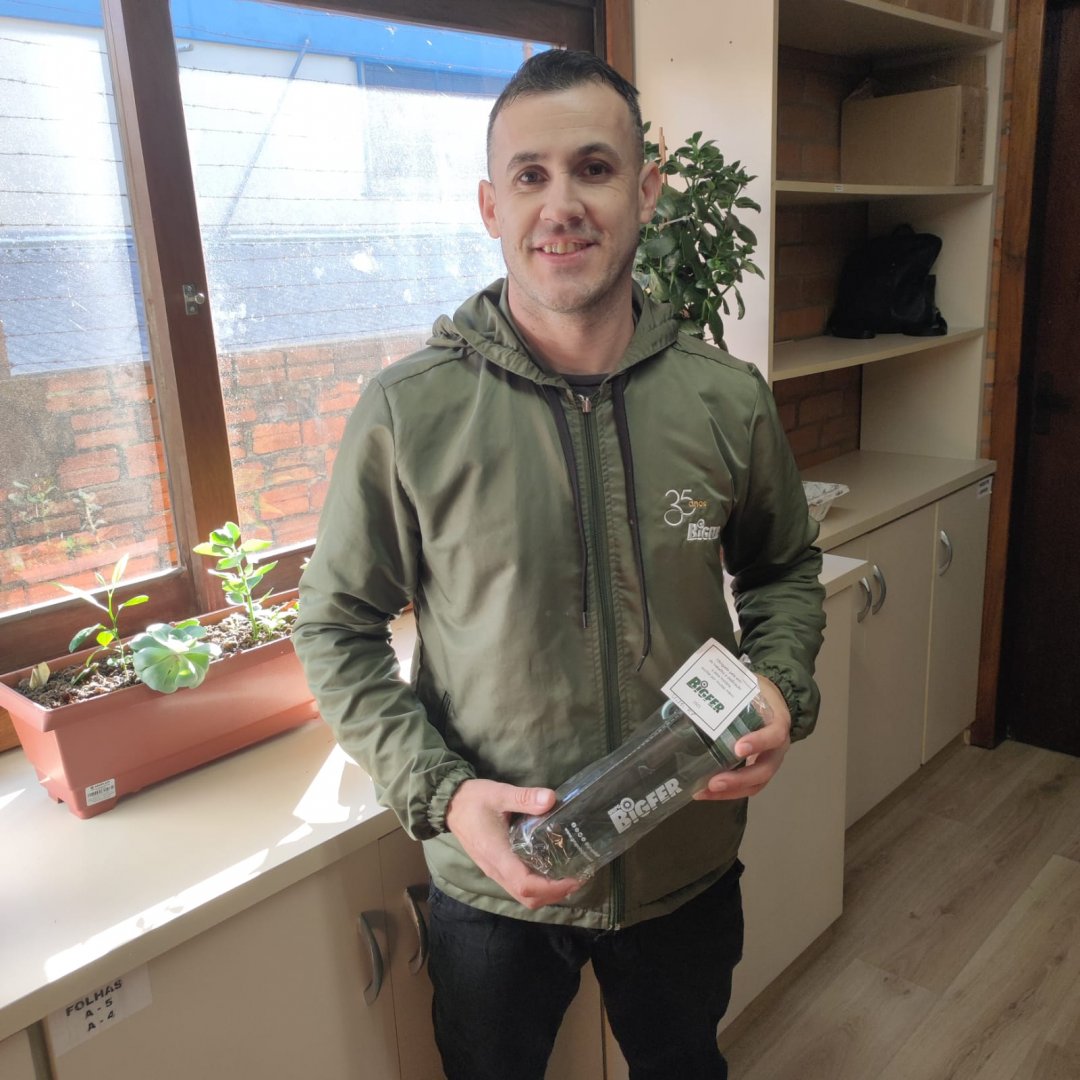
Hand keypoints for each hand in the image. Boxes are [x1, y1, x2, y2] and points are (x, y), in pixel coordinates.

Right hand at [444, 778, 582, 909]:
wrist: (449, 804)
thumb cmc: (474, 799)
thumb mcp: (499, 793)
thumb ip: (524, 797)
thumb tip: (551, 799)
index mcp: (498, 855)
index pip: (525, 885)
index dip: (552, 888)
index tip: (573, 879)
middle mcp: (495, 869)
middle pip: (526, 897)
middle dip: (553, 894)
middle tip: (576, 879)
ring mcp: (493, 870)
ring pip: (521, 895)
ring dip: (545, 893)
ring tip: (566, 877)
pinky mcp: (494, 867)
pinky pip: (516, 886)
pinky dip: (535, 887)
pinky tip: (547, 870)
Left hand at [693, 675, 790, 801]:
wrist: (776, 697)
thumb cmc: (759, 691)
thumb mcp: (750, 684)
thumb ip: (728, 686)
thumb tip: (692, 680)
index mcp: (779, 723)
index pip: (773, 736)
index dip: (758, 743)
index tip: (737, 747)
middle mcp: (778, 747)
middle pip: (763, 770)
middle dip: (738, 779)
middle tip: (713, 781)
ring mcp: (769, 760)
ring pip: (755, 784)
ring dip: (729, 791)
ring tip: (703, 792)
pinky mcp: (758, 767)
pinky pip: (747, 785)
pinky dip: (727, 791)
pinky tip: (705, 791)